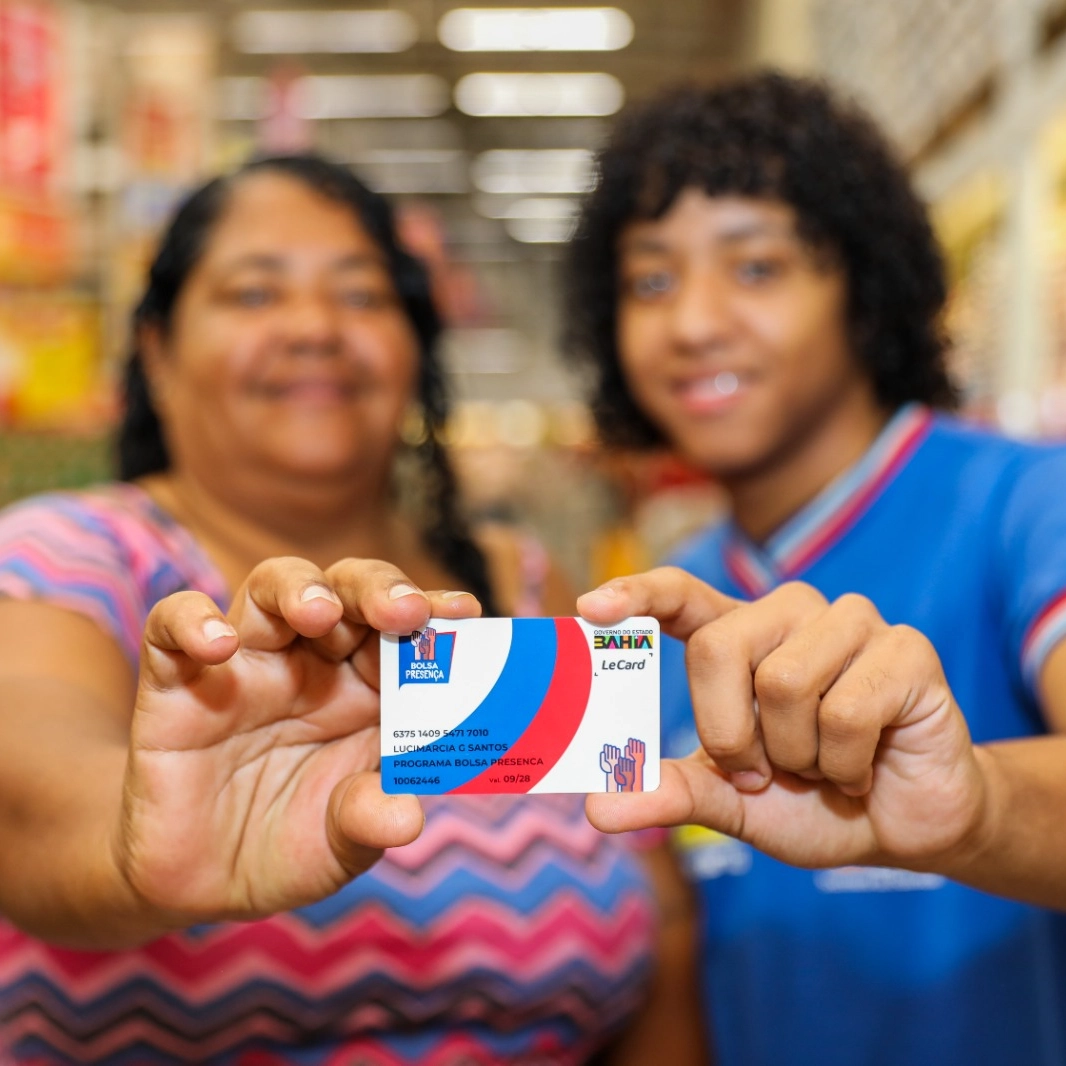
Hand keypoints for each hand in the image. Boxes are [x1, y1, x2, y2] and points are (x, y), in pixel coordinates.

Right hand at [115, 557, 480, 925]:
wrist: (198, 884)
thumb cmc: (289, 844)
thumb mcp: (340, 843)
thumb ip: (367, 820)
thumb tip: (406, 816)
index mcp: (364, 688)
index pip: (401, 631)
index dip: (432, 615)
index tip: (466, 613)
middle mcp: (310, 662)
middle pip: (344, 591)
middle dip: (376, 590)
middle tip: (404, 611)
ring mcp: (245, 665)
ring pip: (269, 590)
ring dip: (299, 589)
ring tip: (319, 612)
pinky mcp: (176, 682)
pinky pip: (172, 626)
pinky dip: (191, 621)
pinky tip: (218, 645)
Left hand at [579, 569, 987, 872]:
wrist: (902, 826)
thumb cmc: (809, 800)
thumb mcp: (730, 802)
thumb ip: (671, 794)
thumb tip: (597, 805)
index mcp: (740, 636)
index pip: (681, 596)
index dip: (636, 594)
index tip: (589, 608)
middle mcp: (790, 615)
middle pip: (718, 649)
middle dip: (732, 734)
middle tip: (767, 769)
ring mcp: (851, 623)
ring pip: (784, 681)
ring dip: (797, 755)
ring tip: (824, 765)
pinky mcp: (907, 648)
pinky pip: (847, 710)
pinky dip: (846, 764)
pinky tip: (865, 768)